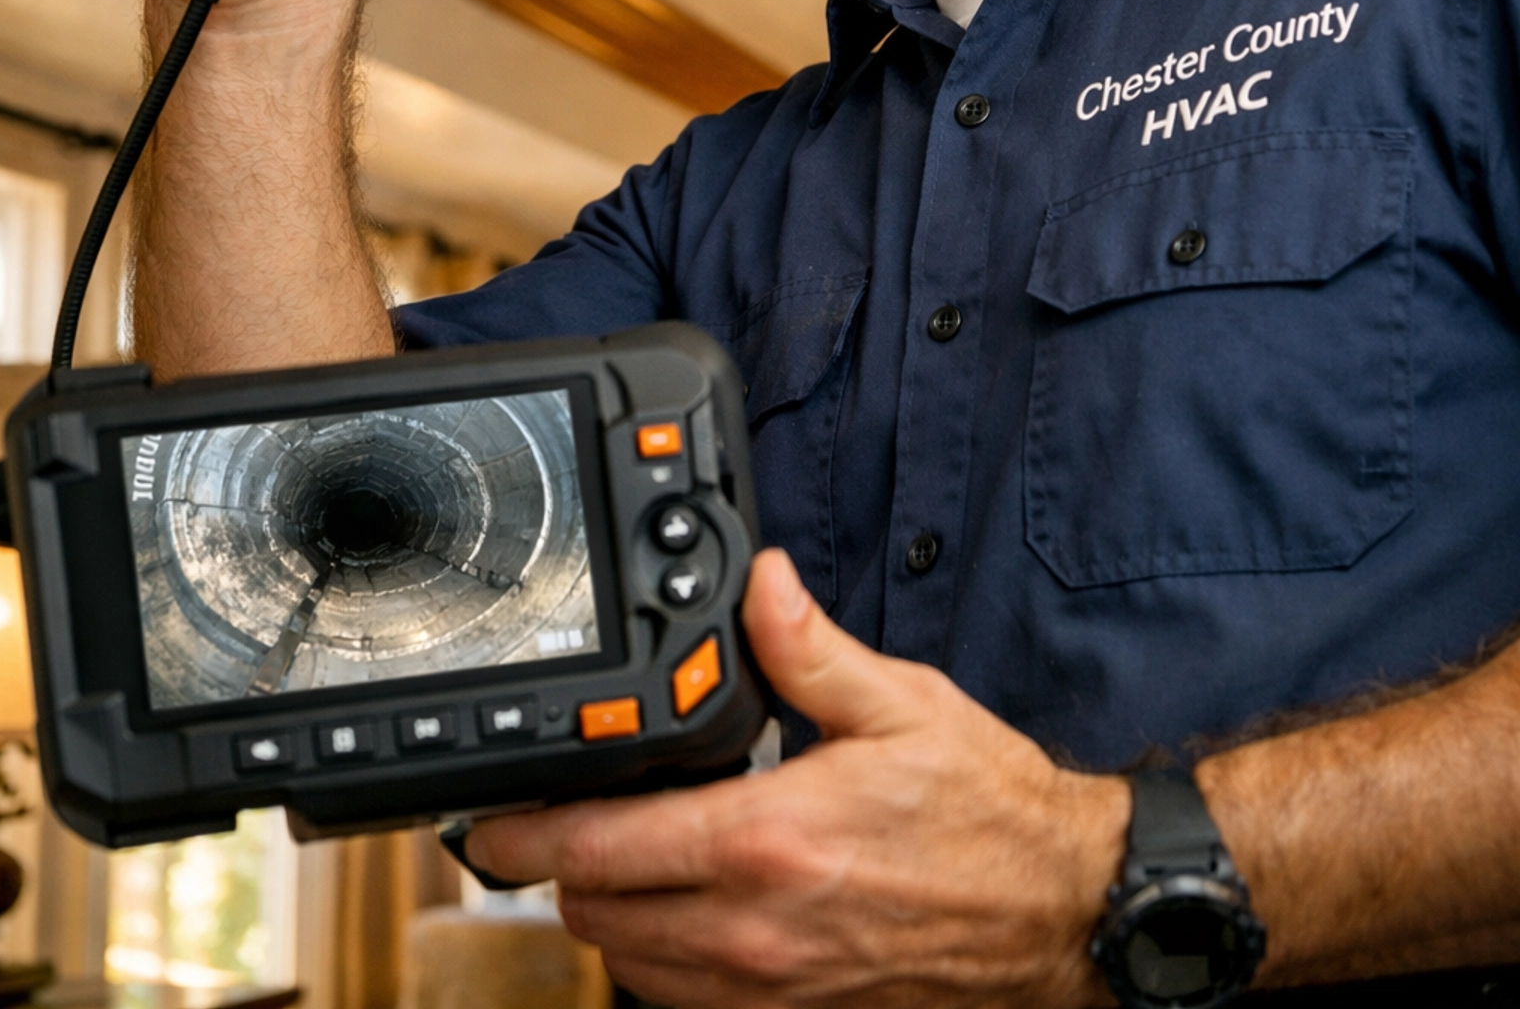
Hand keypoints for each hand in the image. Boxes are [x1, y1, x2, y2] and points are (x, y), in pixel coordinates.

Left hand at [465, 550, 1128, 1008]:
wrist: (1058, 911)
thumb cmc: (987, 810)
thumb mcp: (901, 702)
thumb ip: (810, 645)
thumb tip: (760, 582)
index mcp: (767, 841)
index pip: (602, 847)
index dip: (528, 831)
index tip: (490, 813)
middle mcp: (755, 926)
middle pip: (594, 916)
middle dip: (555, 868)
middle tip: (545, 818)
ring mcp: (771, 982)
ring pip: (628, 967)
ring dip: (601, 914)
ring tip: (603, 854)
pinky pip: (684, 1000)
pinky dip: (655, 957)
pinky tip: (674, 905)